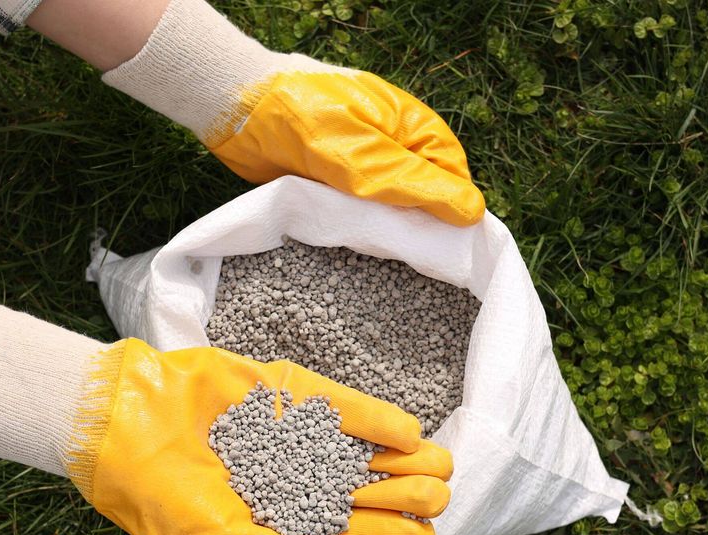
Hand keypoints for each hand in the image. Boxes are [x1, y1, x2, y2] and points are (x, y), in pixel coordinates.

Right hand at [65, 339, 452, 534]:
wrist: (114, 421)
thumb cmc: (157, 496)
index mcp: (274, 521)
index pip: (342, 533)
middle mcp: (287, 478)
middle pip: (358, 492)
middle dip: (401, 497)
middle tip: (441, 498)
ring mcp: (287, 434)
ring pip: (355, 450)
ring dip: (398, 459)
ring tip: (442, 466)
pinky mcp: (280, 394)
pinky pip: (334, 406)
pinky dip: (370, 418)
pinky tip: (406, 431)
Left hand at [208, 69, 485, 227]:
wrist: (234, 107)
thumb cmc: (302, 118)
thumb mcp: (363, 157)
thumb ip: (415, 185)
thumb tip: (473, 214)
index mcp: (412, 126)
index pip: (452, 176)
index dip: (450, 211)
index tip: (441, 248)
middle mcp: (392, 145)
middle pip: (422, 195)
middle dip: (414, 225)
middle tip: (399, 254)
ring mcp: (361, 163)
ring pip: (389, 209)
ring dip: (381, 231)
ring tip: (370, 252)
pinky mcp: (333, 182)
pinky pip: (357, 214)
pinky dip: (354, 230)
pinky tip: (347, 246)